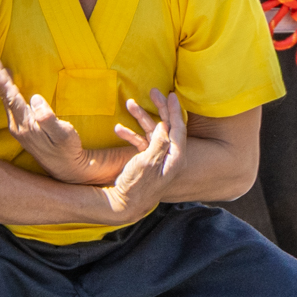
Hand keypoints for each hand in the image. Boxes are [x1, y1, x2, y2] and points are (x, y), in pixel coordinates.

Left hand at [0, 54, 96, 183]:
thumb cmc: (68, 149)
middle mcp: (17, 125)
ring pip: (6, 100)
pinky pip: (10, 104)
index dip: (3, 81)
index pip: (12, 98)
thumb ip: (48, 118)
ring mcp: (18, 127)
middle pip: (5, 96)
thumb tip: (35, 98)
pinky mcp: (21, 128)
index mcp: (26, 124)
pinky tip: (7, 84)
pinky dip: (7, 90)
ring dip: (0, 81)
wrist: (66, 168)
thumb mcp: (63, 134)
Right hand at [99, 90, 186, 221]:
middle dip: (160, 109)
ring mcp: (158, 159)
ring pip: (152, 132)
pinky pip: (141, 142)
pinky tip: (118, 130)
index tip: (171, 95)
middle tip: (154, 92)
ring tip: (129, 103)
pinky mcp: (146, 162)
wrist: (125, 205)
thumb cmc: (138, 185)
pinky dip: (131, 135)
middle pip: (168, 127)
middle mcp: (170, 157)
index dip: (174, 111)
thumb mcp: (149, 162)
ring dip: (141, 118)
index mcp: (175, 158)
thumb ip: (160, 143)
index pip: (178, 129)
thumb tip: (165, 126)